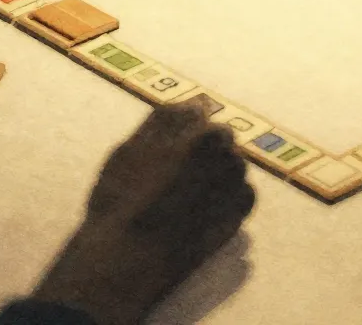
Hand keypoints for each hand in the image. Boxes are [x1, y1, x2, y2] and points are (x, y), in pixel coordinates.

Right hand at [33, 105, 255, 324]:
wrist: (132, 256)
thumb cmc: (119, 202)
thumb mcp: (127, 151)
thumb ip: (161, 123)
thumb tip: (190, 106)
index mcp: (188, 121)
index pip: (195, 110)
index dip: (183, 131)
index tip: (173, 150)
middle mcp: (218, 140)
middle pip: (218, 136)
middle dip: (203, 151)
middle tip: (179, 178)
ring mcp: (234, 172)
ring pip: (232, 162)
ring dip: (217, 173)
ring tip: (188, 199)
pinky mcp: (242, 203)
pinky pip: (242, 191)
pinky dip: (228, 199)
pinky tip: (203, 213)